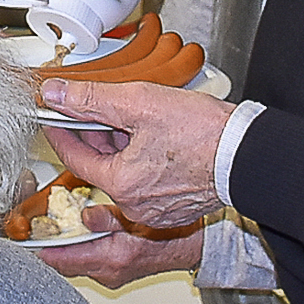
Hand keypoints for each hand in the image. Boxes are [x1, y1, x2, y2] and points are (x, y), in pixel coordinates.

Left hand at [33, 204, 204, 286]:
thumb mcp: (138, 215)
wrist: (192, 244)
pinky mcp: (117, 269)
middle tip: (34, 231)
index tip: (24, 239)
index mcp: (112, 259)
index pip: (62, 260)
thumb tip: (85, 217)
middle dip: (49, 248)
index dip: (40, 249)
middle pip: (65, 264)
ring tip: (52, 230)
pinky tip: (79, 233)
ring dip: (64, 248)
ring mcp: (112, 274)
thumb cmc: (172, 231)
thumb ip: (108, 217)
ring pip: (76, 263)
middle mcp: (109, 271)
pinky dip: (79, 248)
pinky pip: (89, 262)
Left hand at [40, 77, 236, 231]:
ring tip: (136, 115)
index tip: (54, 113)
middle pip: (100, 164)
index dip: (61, 130)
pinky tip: (155, 136)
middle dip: (97, 133)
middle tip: (100, 105)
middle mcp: (136, 205)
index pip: (75, 156)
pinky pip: (146, 181)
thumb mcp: (139, 102)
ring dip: (121, 144)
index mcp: (121, 183)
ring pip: (123, 172)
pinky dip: (142, 158)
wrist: (249, 152)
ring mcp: (156, 210)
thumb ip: (91, 97)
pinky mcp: (175, 207)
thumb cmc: (204, 132)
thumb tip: (56, 93)